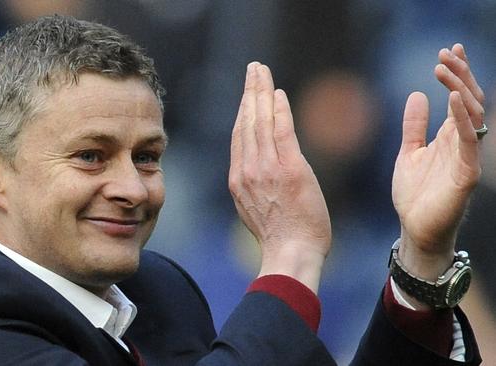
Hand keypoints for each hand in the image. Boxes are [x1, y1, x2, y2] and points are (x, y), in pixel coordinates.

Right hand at [228, 62, 330, 292]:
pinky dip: (279, 111)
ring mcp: (266, 169)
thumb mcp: (253, 209)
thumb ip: (253, 185)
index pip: (239, 136)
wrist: (290, 253)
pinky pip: (281, 132)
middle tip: (253, 68)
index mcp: (238, 179)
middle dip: (249, 91)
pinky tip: (278, 93)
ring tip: (262, 71)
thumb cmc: (278, 237)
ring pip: (260, 121)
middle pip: (246, 121)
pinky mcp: (289, 169)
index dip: (243, 110)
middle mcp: (248, 170)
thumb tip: (257, 171)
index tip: (247, 93)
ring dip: (261, 92)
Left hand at [392, 44, 483, 285]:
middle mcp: (462, 143)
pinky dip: (462, 118)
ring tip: (444, 68)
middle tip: (446, 53)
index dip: (458, 74)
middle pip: (469, 101)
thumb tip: (416, 95)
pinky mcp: (466, 174)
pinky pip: (468, 142)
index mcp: (450, 137)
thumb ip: (414, 126)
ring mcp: (466, 157)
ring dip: (460, 88)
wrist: (414, 229)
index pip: (460, 98)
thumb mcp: (409, 152)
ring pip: (472, 115)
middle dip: (460, 74)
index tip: (449, 50)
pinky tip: (452, 98)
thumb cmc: (415, 194)